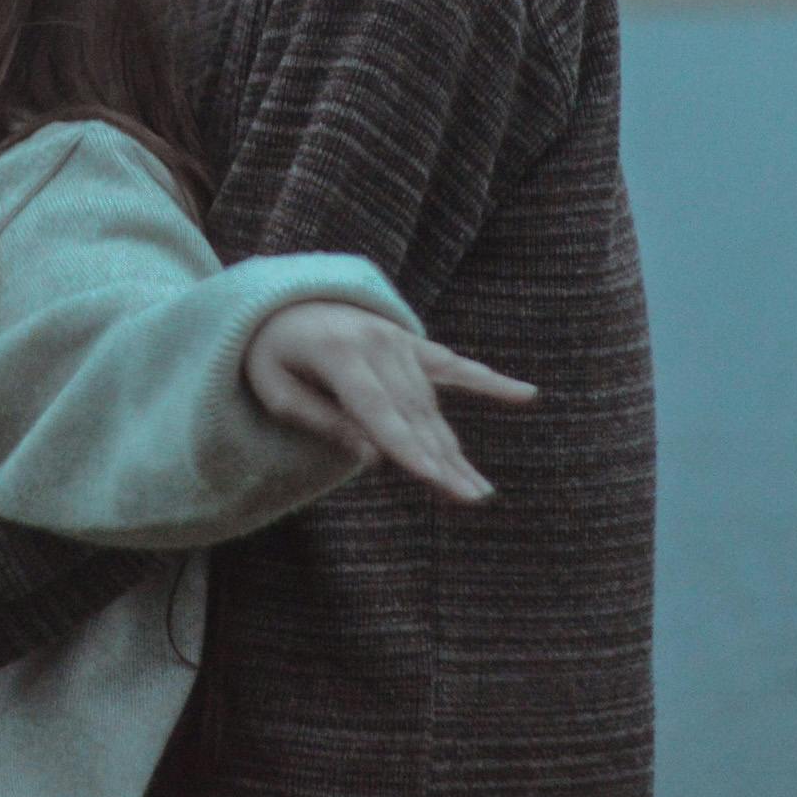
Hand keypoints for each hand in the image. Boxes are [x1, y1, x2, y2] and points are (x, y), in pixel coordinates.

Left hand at [242, 301, 537, 503]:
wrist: (281, 298)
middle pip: (413, 413)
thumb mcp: (276, 388)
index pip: (378, 411)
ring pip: (431, 404)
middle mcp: (377, 342)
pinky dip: (489, 382)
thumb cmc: (270, 352)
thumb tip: (372, 458)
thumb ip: (322, 420)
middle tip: (471, 498)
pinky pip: (454, 366)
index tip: (436, 479)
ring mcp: (398, 339)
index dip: (407, 448)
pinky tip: (526, 394)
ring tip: (478, 489)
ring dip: (454, 448)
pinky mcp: (410, 342)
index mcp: (338, 353)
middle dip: (442, 459)